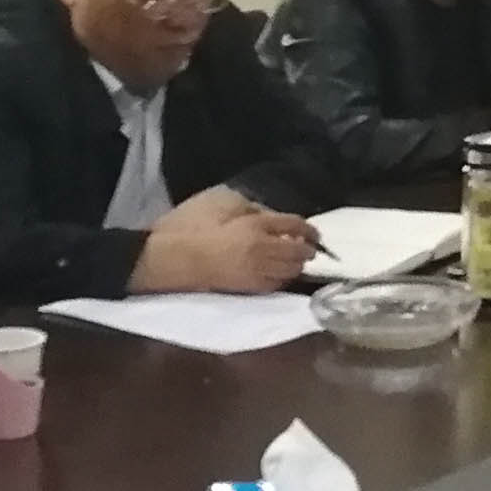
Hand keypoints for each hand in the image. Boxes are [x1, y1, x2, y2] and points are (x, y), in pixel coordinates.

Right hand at [133, 187, 313, 293]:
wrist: (176, 259)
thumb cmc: (192, 225)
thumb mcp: (221, 201)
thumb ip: (249, 207)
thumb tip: (267, 215)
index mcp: (258, 226)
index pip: (295, 225)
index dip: (309, 228)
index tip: (314, 231)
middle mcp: (264, 250)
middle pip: (299, 252)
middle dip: (308, 250)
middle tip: (311, 248)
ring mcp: (258, 272)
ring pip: (290, 271)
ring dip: (297, 265)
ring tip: (297, 261)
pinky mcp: (249, 288)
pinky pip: (276, 285)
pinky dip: (283, 278)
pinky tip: (280, 273)